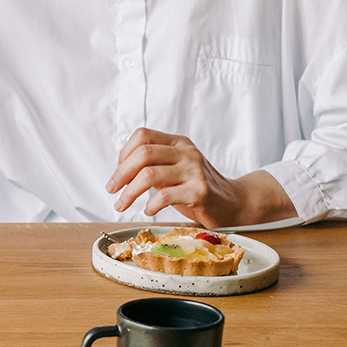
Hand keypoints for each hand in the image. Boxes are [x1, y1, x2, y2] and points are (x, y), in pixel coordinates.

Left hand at [105, 128, 294, 227]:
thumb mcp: (175, 170)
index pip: (142, 135)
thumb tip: (121, 170)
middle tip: (112, 190)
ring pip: (149, 174)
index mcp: (178, 143)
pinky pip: (165, 196)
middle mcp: (186, 152)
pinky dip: (150, 205)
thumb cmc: (198, 188)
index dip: (124, 154)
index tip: (118, 173)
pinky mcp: (199, 192)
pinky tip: (148, 210)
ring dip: (129, 192)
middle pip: (143, 153)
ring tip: (122, 204)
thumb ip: (153, 165)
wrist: (234, 203)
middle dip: (120, 173)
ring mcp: (194, 171)